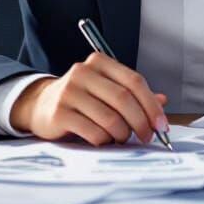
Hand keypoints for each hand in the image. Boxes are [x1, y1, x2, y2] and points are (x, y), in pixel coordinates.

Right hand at [9, 53, 169, 145]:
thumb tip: (162, 102)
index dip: (151, 104)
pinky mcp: (59, 113)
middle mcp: (83, 72)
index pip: (134, 81)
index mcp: (100, 62)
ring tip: (123, 138)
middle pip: (124, 99)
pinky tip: (105, 140)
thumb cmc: (82, 98)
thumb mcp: (106, 89)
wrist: (41, 104)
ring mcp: (70, 92)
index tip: (162, 124)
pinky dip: (105, 141)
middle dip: (141, 122)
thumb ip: (133, 94)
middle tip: (148, 137)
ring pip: (110, 119)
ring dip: (123, 134)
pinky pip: (94, 132)